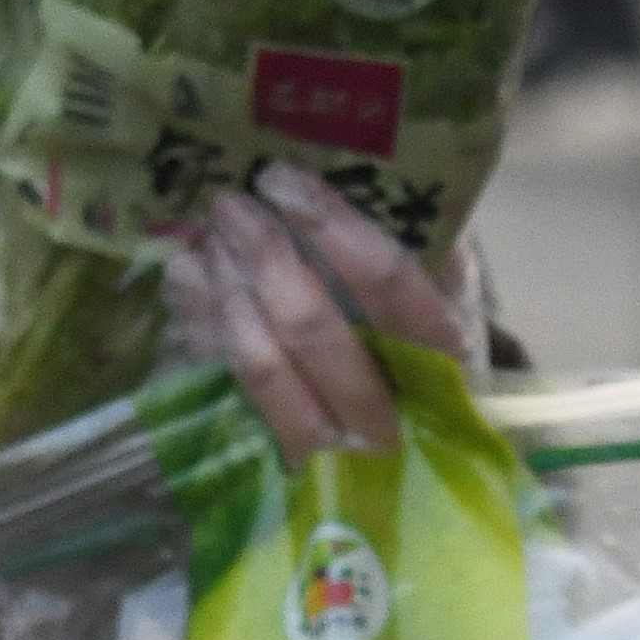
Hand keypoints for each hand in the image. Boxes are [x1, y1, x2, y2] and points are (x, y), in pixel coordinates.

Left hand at [181, 165, 474, 460]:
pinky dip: (200, 327)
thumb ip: (426, 248)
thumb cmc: (425, 350)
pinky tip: (186, 277)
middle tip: (230, 203)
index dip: (332, 226)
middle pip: (313, 326)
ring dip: (226, 290)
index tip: (281, 181)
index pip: (387, 282)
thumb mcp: (452, 295)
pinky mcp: (275, 458)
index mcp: (440, 357)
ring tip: (208, 236)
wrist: (398, 446)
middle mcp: (385, 414)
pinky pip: (224, 388)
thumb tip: (372, 184)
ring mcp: (325, 445)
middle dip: (264, 255)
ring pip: (261, 365)